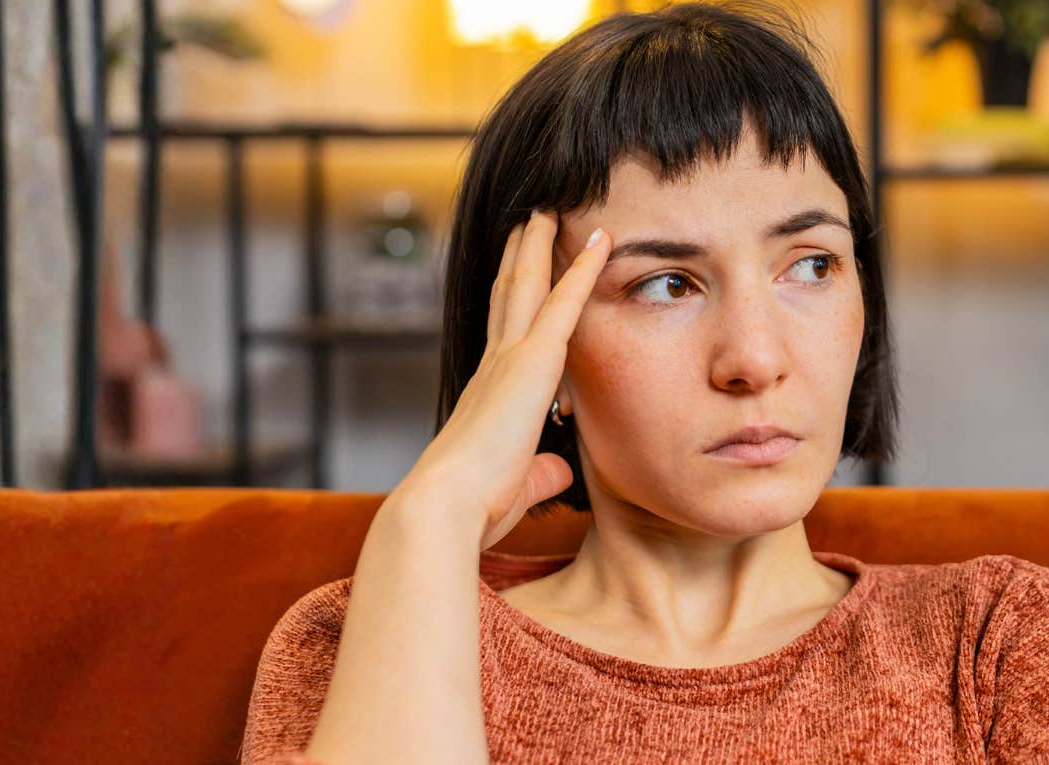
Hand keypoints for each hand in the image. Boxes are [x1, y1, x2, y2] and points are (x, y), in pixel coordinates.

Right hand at [383, 209, 609, 549]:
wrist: (446, 506)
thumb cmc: (474, 507)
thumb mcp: (515, 484)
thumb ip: (539, 472)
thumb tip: (557, 471)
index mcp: (489, 393)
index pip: (505, 335)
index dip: (513, 302)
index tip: (519, 274)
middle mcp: (494, 365)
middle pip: (509, 295)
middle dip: (520, 257)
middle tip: (528, 220)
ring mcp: (510, 358)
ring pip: (528, 285)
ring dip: (540, 246)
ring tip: (549, 210)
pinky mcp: (531, 362)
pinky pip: (565, 304)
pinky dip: (583, 270)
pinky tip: (602, 241)